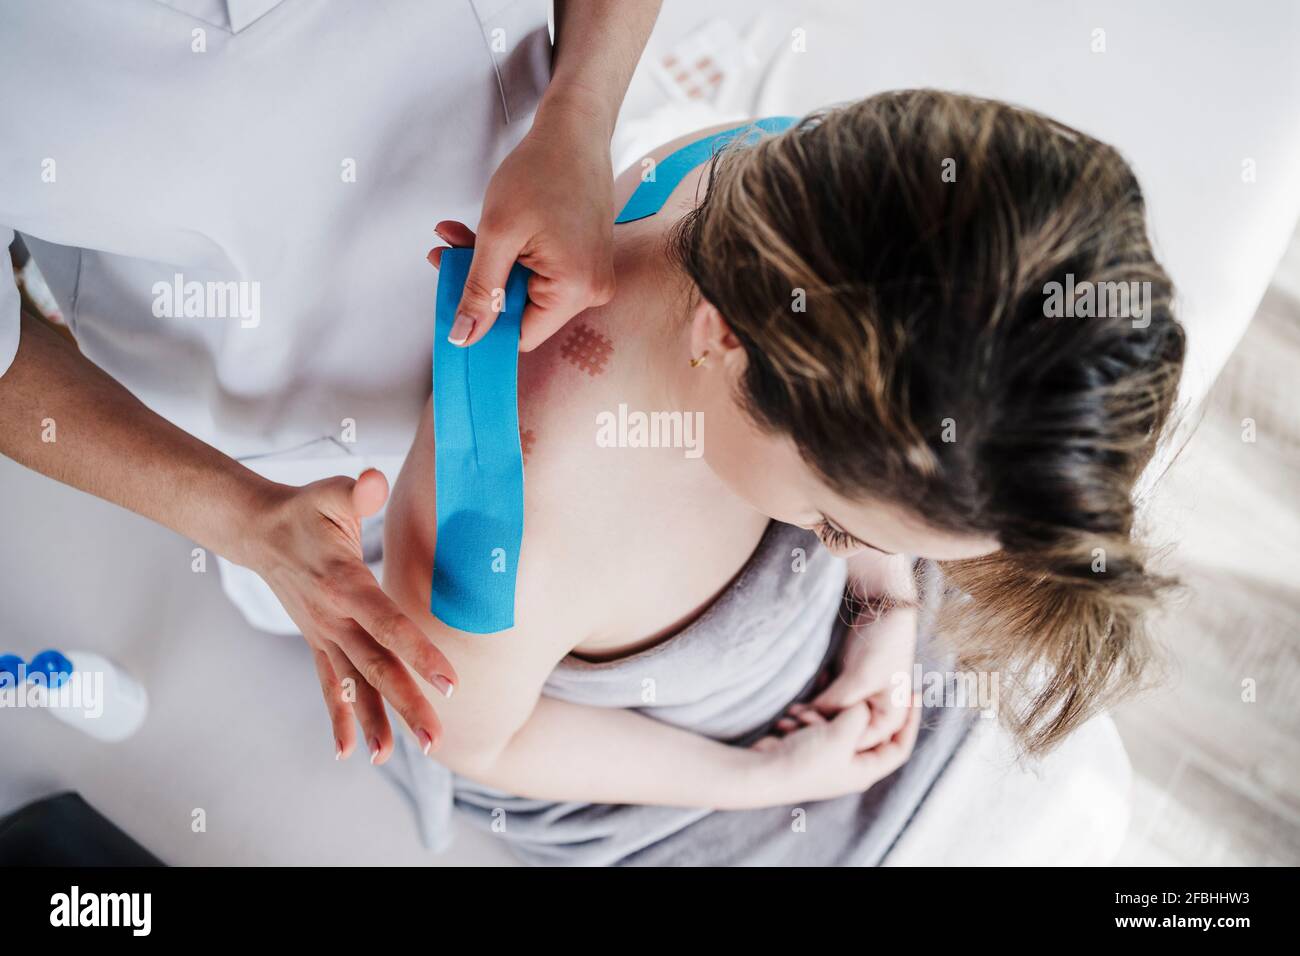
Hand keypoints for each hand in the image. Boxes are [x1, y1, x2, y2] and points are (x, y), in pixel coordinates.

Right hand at [244, 468, 457, 763]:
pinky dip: (340, 717)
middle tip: (436, 739)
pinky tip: (349, 751)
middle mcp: (334, 619)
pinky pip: (331, 686)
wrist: (258, 531)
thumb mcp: (331, 493)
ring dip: (374, 722)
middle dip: (407, 704)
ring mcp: (324, 635)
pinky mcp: (319, 642)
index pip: (388, 625)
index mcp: (345, 585)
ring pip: (355, 685)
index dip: (419, 652)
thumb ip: (356, 492)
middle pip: (376, 667)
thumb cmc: (306, 510)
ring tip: (390, 757)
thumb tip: (374, 481)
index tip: (449, 681)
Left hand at [440, 95, 615, 350]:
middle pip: (521, 311)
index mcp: (576, 289)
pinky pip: (538, 272)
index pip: (520, 335)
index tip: (453, 303)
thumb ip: (479, 291)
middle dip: (481, 283)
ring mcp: (590, 274)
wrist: (574, 131)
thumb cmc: (543, 170)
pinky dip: (508, 255)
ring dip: (489, 265)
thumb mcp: (498, 234)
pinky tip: (485, 231)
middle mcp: (591, 289)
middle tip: (448, 253)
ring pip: (524, 289)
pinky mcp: (584, 260)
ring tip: (460, 234)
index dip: (483, 322)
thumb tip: (464, 337)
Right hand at [751, 697, 921, 803]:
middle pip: (869, 733)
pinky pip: (818, 724)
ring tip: (812, 704)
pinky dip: (812, 714)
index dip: (911, 722)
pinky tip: (798, 708)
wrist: (762, 772)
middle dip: (859, 711)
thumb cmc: (806, 761)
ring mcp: (828, 756)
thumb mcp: (842, 734)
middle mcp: (849, 765)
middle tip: (859, 690)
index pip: (900, 747)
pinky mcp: (808, 747)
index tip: (915, 694)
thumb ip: (860, 715)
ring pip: (840, 725)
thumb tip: (863, 705)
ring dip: (828, 711)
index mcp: (865, 770)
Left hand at [775, 606, 918, 749]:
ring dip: (811, 715)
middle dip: (817, 727)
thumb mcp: (859, 678)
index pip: (857, 741)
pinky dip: (813, 702)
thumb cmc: (881, 643)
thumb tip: (807, 718)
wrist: (881, 607)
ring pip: (831, 718)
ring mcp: (859, 700)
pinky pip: (826, 703)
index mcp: (889, 718)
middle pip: (843, 731)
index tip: (803, 723)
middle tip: (789, 721)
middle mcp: (875, 714)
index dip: (830, 736)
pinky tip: (798, 699)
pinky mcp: (845, 687)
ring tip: (789, 712)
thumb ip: (837, 703)